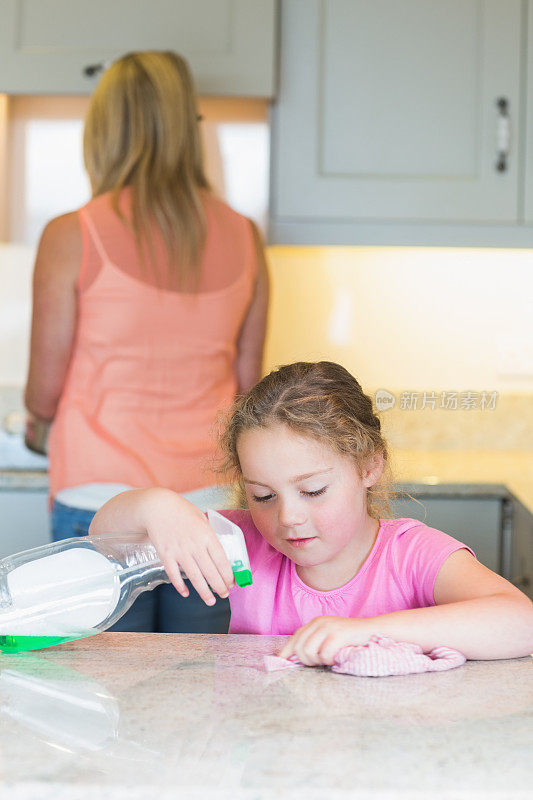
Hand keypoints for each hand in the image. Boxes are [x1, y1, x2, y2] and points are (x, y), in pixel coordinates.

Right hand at [140, 489, 235, 605]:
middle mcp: (195, 545)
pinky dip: (180, 586)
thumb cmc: (181, 511)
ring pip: (194, 576)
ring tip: (211, 601)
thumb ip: (209, 536)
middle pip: (210, 571)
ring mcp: (179, 551)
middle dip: (219, 586)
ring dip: (203, 591)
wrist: (157, 507)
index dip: (227, 574)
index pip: (221, 559)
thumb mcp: (201, 519)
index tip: (231, 583)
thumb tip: (217, 553)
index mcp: (206, 535)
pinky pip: (174, 574)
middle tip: (225, 595)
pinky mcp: (165, 555)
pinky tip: (186, 593)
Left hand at [277, 616, 371, 665]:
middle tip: (319, 663)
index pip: (295, 637)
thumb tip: (295, 658)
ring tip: (328, 660)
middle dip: (305, 661)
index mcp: (316, 622)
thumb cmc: (351, 638)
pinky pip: (324, 654)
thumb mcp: (330, 636)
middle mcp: (320, 622)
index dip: (286, 651)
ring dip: (317, 661)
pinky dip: (329, 661)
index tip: (280, 662)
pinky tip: (336, 658)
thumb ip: (315, 642)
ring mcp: (328, 627)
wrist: (374, 630)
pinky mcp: (338, 634)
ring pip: (308, 652)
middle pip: (299, 647)